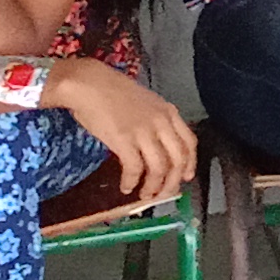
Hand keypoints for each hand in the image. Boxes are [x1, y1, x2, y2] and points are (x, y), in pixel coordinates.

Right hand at [51, 60, 196, 203]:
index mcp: (168, 112)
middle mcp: (161, 122)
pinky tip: (126, 186)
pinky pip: (135, 168)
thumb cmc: (112, 92)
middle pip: (178, 158)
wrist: (90, 84)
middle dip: (172, 181)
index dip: (190, 163)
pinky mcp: (124, 140)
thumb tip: (156, 145)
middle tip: (164, 194)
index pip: (189, 141)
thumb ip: (155, 121)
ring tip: (145, 194)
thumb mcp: (144, 103)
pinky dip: (132, 181)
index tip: (185, 176)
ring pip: (159, 167)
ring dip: (153, 186)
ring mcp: (144, 131)